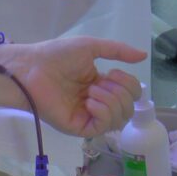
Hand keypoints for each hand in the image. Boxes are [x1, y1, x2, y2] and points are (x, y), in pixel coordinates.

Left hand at [0, 37, 147, 137]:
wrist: (32, 68)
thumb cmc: (56, 56)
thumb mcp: (91, 47)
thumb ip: (118, 51)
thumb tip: (144, 55)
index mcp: (102, 86)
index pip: (131, 94)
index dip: (129, 84)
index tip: (113, 72)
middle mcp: (98, 104)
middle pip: (128, 109)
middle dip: (121, 93)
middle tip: (101, 81)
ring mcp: (88, 117)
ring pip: (119, 120)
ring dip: (111, 101)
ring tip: (91, 90)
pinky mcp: (78, 128)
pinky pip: (102, 127)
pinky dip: (102, 112)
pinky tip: (89, 101)